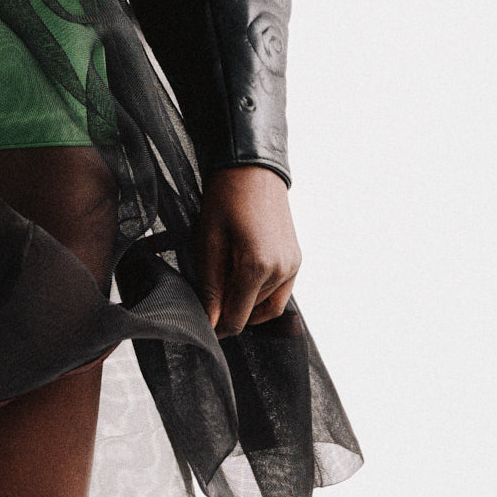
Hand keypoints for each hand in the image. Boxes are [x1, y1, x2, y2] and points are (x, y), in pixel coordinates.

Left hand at [194, 166, 300, 336]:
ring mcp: (293, 266)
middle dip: (228, 313)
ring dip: (244, 306)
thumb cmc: (226, 198)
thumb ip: (210, 284)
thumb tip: (211, 320)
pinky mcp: (296, 260)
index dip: (216, 327)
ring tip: (222, 287)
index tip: (200, 325)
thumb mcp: (208, 240)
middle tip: (207, 300)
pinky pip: (280, 293)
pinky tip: (241, 283)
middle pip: (251, 315)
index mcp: (258, 266)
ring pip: (266, 307)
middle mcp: (282, 270)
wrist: (253, 169)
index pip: (237, 318)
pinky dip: (261, 297)